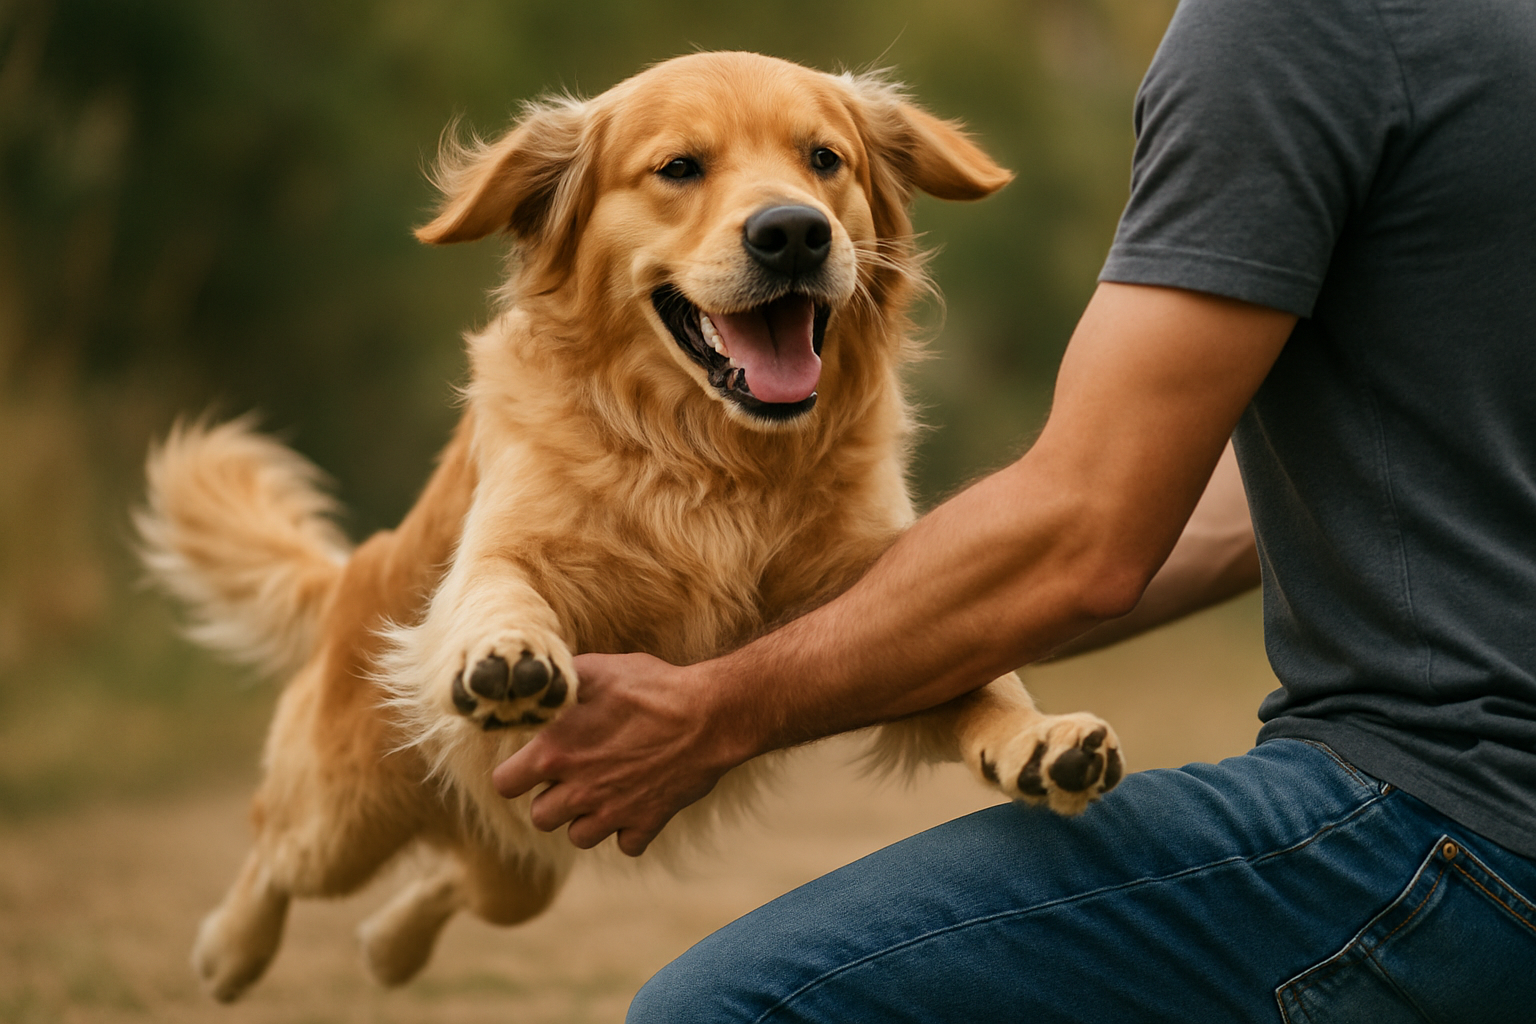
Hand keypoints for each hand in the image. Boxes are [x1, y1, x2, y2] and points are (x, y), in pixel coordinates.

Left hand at [492, 652, 746, 855]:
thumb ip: (560, 682)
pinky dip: (630, 829)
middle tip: (574, 776)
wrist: (709, 715)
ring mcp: (612, 812)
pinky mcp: (647, 824)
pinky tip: (637, 802)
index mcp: (554, 753)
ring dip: (587, 818)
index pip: (505, 784)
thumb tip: (536, 684)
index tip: (531, 764)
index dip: (515, 774)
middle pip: (540, 818)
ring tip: (604, 790)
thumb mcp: (598, 670)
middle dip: (552, 799)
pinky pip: (626, 844)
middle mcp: (577, 790)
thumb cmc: (651, 687)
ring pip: (579, 837)